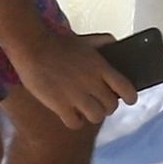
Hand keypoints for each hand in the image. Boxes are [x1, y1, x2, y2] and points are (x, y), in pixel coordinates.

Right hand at [11, 31, 138, 130]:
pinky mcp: (60, 105)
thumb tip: (114, 43)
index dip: (130, 97)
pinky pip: (76, 123)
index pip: (127, 89)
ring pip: (96, 117)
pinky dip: (75, 121)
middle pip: (111, 106)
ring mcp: (76, 96)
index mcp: (101, 67)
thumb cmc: (57, 43)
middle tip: (99, 103)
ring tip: (85, 110)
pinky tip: (70, 114)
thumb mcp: (85, 40)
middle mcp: (92, 83)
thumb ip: (102, 42)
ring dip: (92, 115)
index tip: (128, 100)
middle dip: (107, 107)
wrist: (32, 47)